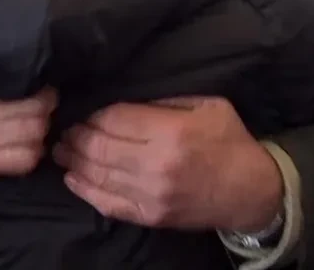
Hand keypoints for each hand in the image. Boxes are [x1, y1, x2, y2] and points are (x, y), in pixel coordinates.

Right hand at [0, 89, 56, 182]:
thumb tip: (13, 72)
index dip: (45, 97)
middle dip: (45, 115)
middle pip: (36, 132)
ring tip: (35, 120)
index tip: (45, 85)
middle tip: (43, 100)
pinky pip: (16, 167)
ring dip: (38, 137)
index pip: (30, 110)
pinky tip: (22, 138)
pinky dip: (26, 152)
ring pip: (31, 154)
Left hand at [53, 97, 281, 231]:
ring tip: (61, 148)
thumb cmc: (230, 141)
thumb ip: (164, 100)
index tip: (85, 109)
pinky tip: (72, 177)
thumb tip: (123, 97)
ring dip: (73, 160)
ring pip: (98, 175)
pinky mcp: (151, 217)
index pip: (115, 119)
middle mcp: (157, 165)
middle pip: (100, 147)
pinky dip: (85, 190)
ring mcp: (152, 195)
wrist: (252, 192)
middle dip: (76, 135)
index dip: (94, 114)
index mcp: (172, 132)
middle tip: (65, 127)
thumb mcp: (207, 105)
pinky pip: (108, 204)